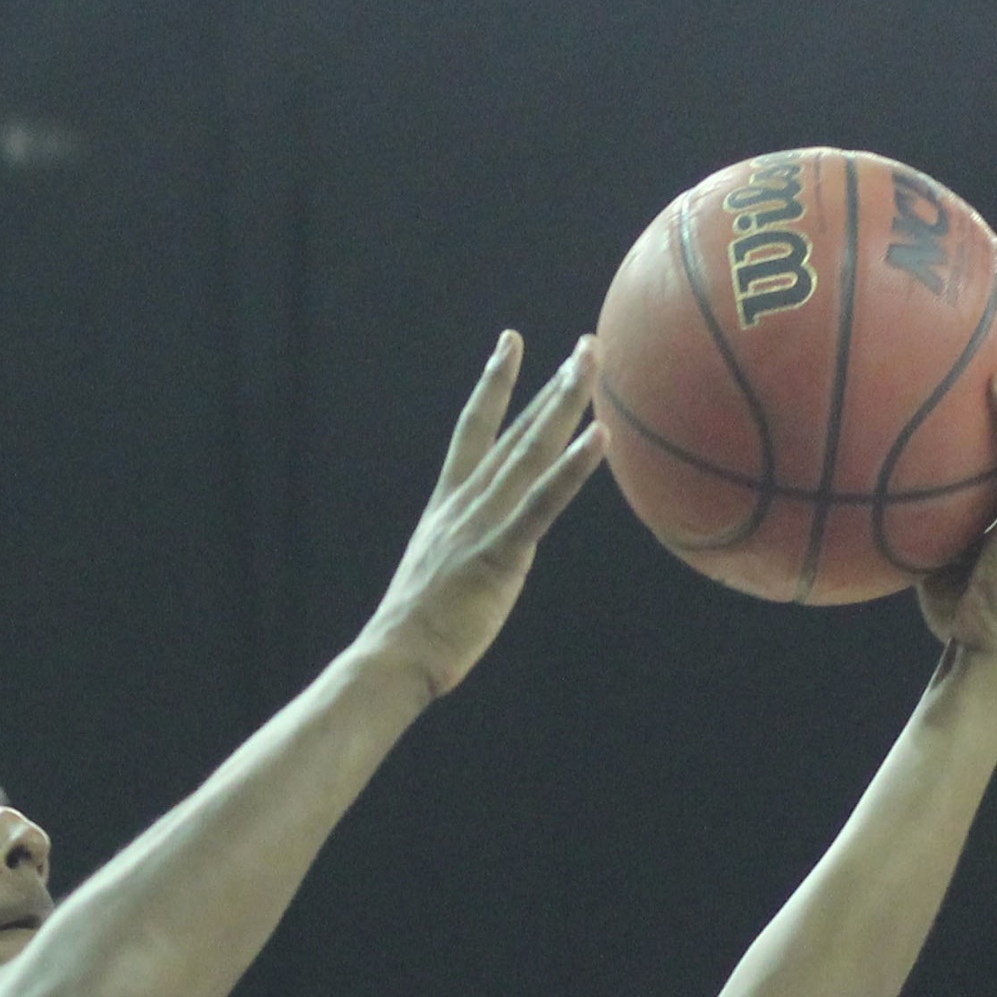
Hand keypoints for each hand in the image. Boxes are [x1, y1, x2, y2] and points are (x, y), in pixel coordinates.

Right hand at [359, 333, 607, 703]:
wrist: (396, 654)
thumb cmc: (419, 627)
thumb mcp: (442, 569)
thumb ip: (466, 545)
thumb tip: (485, 546)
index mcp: (450, 502)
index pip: (474, 428)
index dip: (494, 384)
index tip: (509, 342)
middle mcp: (467, 501)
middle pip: (518, 430)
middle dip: (553, 384)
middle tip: (586, 344)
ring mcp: (483, 522)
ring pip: (531, 450)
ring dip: (565, 404)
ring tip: (591, 363)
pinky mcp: (500, 552)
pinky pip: (542, 503)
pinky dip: (572, 469)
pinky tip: (600, 437)